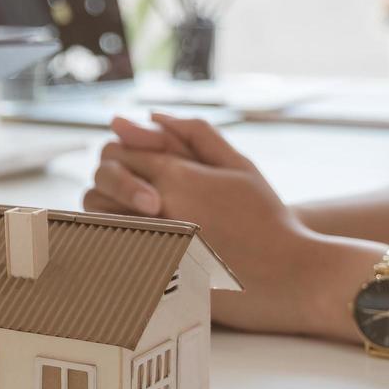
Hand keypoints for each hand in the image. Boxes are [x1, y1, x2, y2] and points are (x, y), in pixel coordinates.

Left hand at [84, 113, 328, 333]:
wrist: (292, 276)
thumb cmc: (268, 218)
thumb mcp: (239, 165)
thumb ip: (194, 134)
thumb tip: (152, 113)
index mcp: (177, 176)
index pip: (120, 151)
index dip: (125, 155)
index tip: (140, 166)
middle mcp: (159, 206)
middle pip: (102, 178)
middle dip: (110, 179)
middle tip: (134, 193)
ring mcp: (150, 242)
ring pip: (96, 214)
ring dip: (105, 208)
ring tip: (134, 216)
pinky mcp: (150, 275)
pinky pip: (108, 249)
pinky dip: (110, 240)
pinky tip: (134, 243)